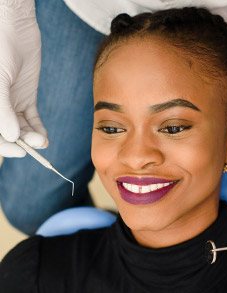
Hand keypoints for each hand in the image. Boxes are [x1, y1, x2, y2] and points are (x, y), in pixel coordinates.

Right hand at [0, 0, 47, 157]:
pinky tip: (44, 135)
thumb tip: (12, 137)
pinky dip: (38, 128)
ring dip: (32, 136)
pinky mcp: (25, 97)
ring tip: (43, 141)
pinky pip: (31, 117)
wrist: (15, 28)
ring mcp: (10, 103)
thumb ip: (2, 110)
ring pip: (20, 127)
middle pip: (7, 133)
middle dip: (21, 142)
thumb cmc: (0, 50)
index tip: (20, 152)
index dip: (4, 146)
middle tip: (36, 146)